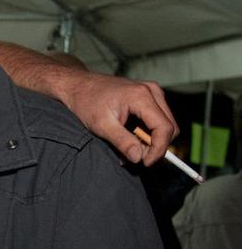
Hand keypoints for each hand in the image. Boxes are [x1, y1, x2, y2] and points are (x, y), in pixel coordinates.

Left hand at [61, 70, 176, 164]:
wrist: (78, 85)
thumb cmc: (86, 102)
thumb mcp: (100, 125)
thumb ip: (121, 141)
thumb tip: (139, 158)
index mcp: (141, 96)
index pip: (164, 128)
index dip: (159, 149)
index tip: (146, 163)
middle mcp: (152, 91)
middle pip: (169, 127)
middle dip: (155, 146)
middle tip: (134, 156)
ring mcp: (152, 92)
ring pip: (165, 124)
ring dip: (151, 141)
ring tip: (129, 147)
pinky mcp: (149, 96)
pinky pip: (157, 119)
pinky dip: (147, 132)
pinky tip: (130, 137)